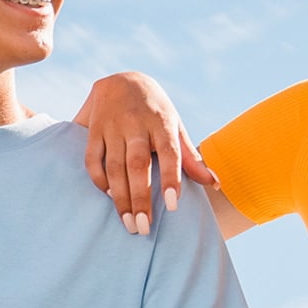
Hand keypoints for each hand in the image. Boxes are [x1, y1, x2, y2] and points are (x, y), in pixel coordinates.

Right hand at [75, 71, 215, 235]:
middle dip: (141, 198)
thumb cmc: (156, 109)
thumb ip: (190, 156)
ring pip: (115, 166)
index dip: (171, 178)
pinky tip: (108, 196)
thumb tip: (214, 184)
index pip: (169, 152)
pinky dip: (99, 180)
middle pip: (138, 165)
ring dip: (120, 198)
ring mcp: (112, 126)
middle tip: (144, 228)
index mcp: (162, 122)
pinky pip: (93, 159)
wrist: (123, 78)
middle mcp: (136, 124)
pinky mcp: (93, 129)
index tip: (174, 205)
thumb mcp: (175, 125)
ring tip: (129, 223)